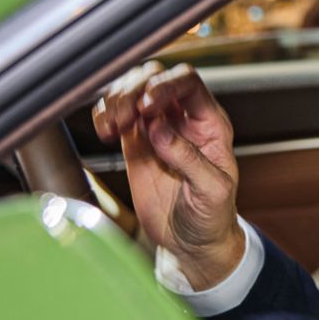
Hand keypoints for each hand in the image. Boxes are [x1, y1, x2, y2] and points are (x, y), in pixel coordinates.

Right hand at [92, 61, 242, 289]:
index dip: (166, 85)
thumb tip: (160, 130)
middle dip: (135, 88)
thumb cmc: (213, 215)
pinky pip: (116, 115)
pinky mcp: (135, 145)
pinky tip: (105, 131)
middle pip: (156, 78)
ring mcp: (156, 129)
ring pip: (132, 91)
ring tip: (113, 128)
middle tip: (126, 116)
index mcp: (210, 124)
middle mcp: (183, 120)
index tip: (146, 106)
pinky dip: (104, 115)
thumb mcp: (212, 190)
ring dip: (116, 100)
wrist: (194, 241)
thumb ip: (189, 159)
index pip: (188, 84)